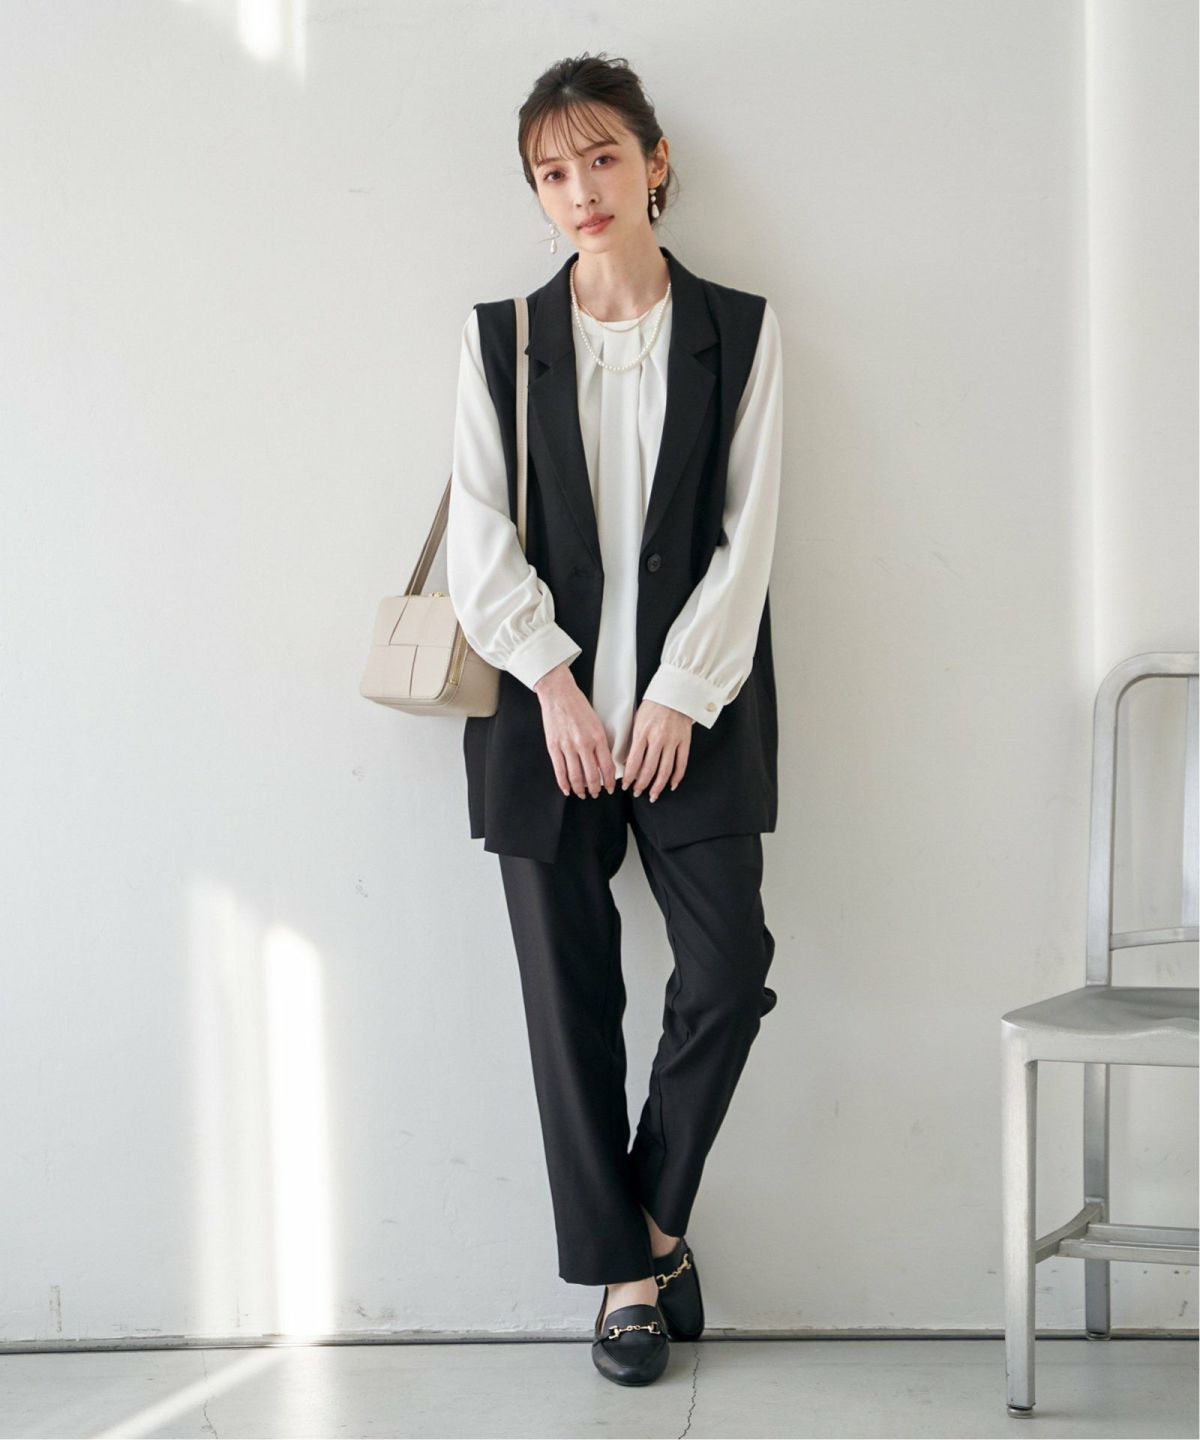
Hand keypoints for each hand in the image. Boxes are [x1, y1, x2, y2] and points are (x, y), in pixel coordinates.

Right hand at [533, 663, 615, 797]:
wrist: (558, 693)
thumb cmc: (579, 705)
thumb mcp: (597, 723)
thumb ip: (600, 743)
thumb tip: (603, 763)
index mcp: (597, 737)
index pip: (607, 767)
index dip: (609, 782)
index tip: (610, 788)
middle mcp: (583, 744)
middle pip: (592, 776)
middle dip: (595, 789)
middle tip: (596, 793)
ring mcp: (567, 746)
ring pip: (575, 777)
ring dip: (580, 789)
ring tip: (582, 794)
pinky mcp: (553, 747)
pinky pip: (559, 771)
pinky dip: (564, 784)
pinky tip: (567, 789)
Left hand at [621, 699, 692, 801]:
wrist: (675, 693)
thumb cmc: (653, 706)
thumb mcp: (638, 720)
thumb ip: (634, 740)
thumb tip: (627, 761)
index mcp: (643, 732)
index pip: (634, 761)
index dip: (629, 777)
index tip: (625, 786)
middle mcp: (658, 738)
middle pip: (649, 769)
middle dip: (641, 784)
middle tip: (637, 792)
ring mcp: (673, 741)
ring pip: (665, 770)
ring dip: (658, 786)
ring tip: (653, 795)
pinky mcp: (684, 741)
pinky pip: (681, 764)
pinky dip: (677, 777)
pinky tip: (671, 785)